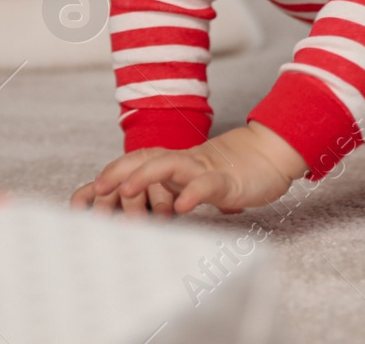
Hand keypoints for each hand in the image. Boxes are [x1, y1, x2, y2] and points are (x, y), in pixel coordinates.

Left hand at [70, 123, 307, 218]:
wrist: (272, 152)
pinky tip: (182, 206)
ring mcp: (207, 169)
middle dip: (120, 171)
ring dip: (146, 176)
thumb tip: (155, 212)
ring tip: (127, 191)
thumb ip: (179, 190)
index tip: (92, 188)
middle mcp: (187, 162)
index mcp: (179, 163)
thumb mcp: (200, 181)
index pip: (142, 159)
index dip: (117, 169)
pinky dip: (192, 193)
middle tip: (98, 189)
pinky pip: (207, 185)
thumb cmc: (236, 171)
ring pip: (171, 165)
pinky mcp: (228, 181)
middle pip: (148, 158)